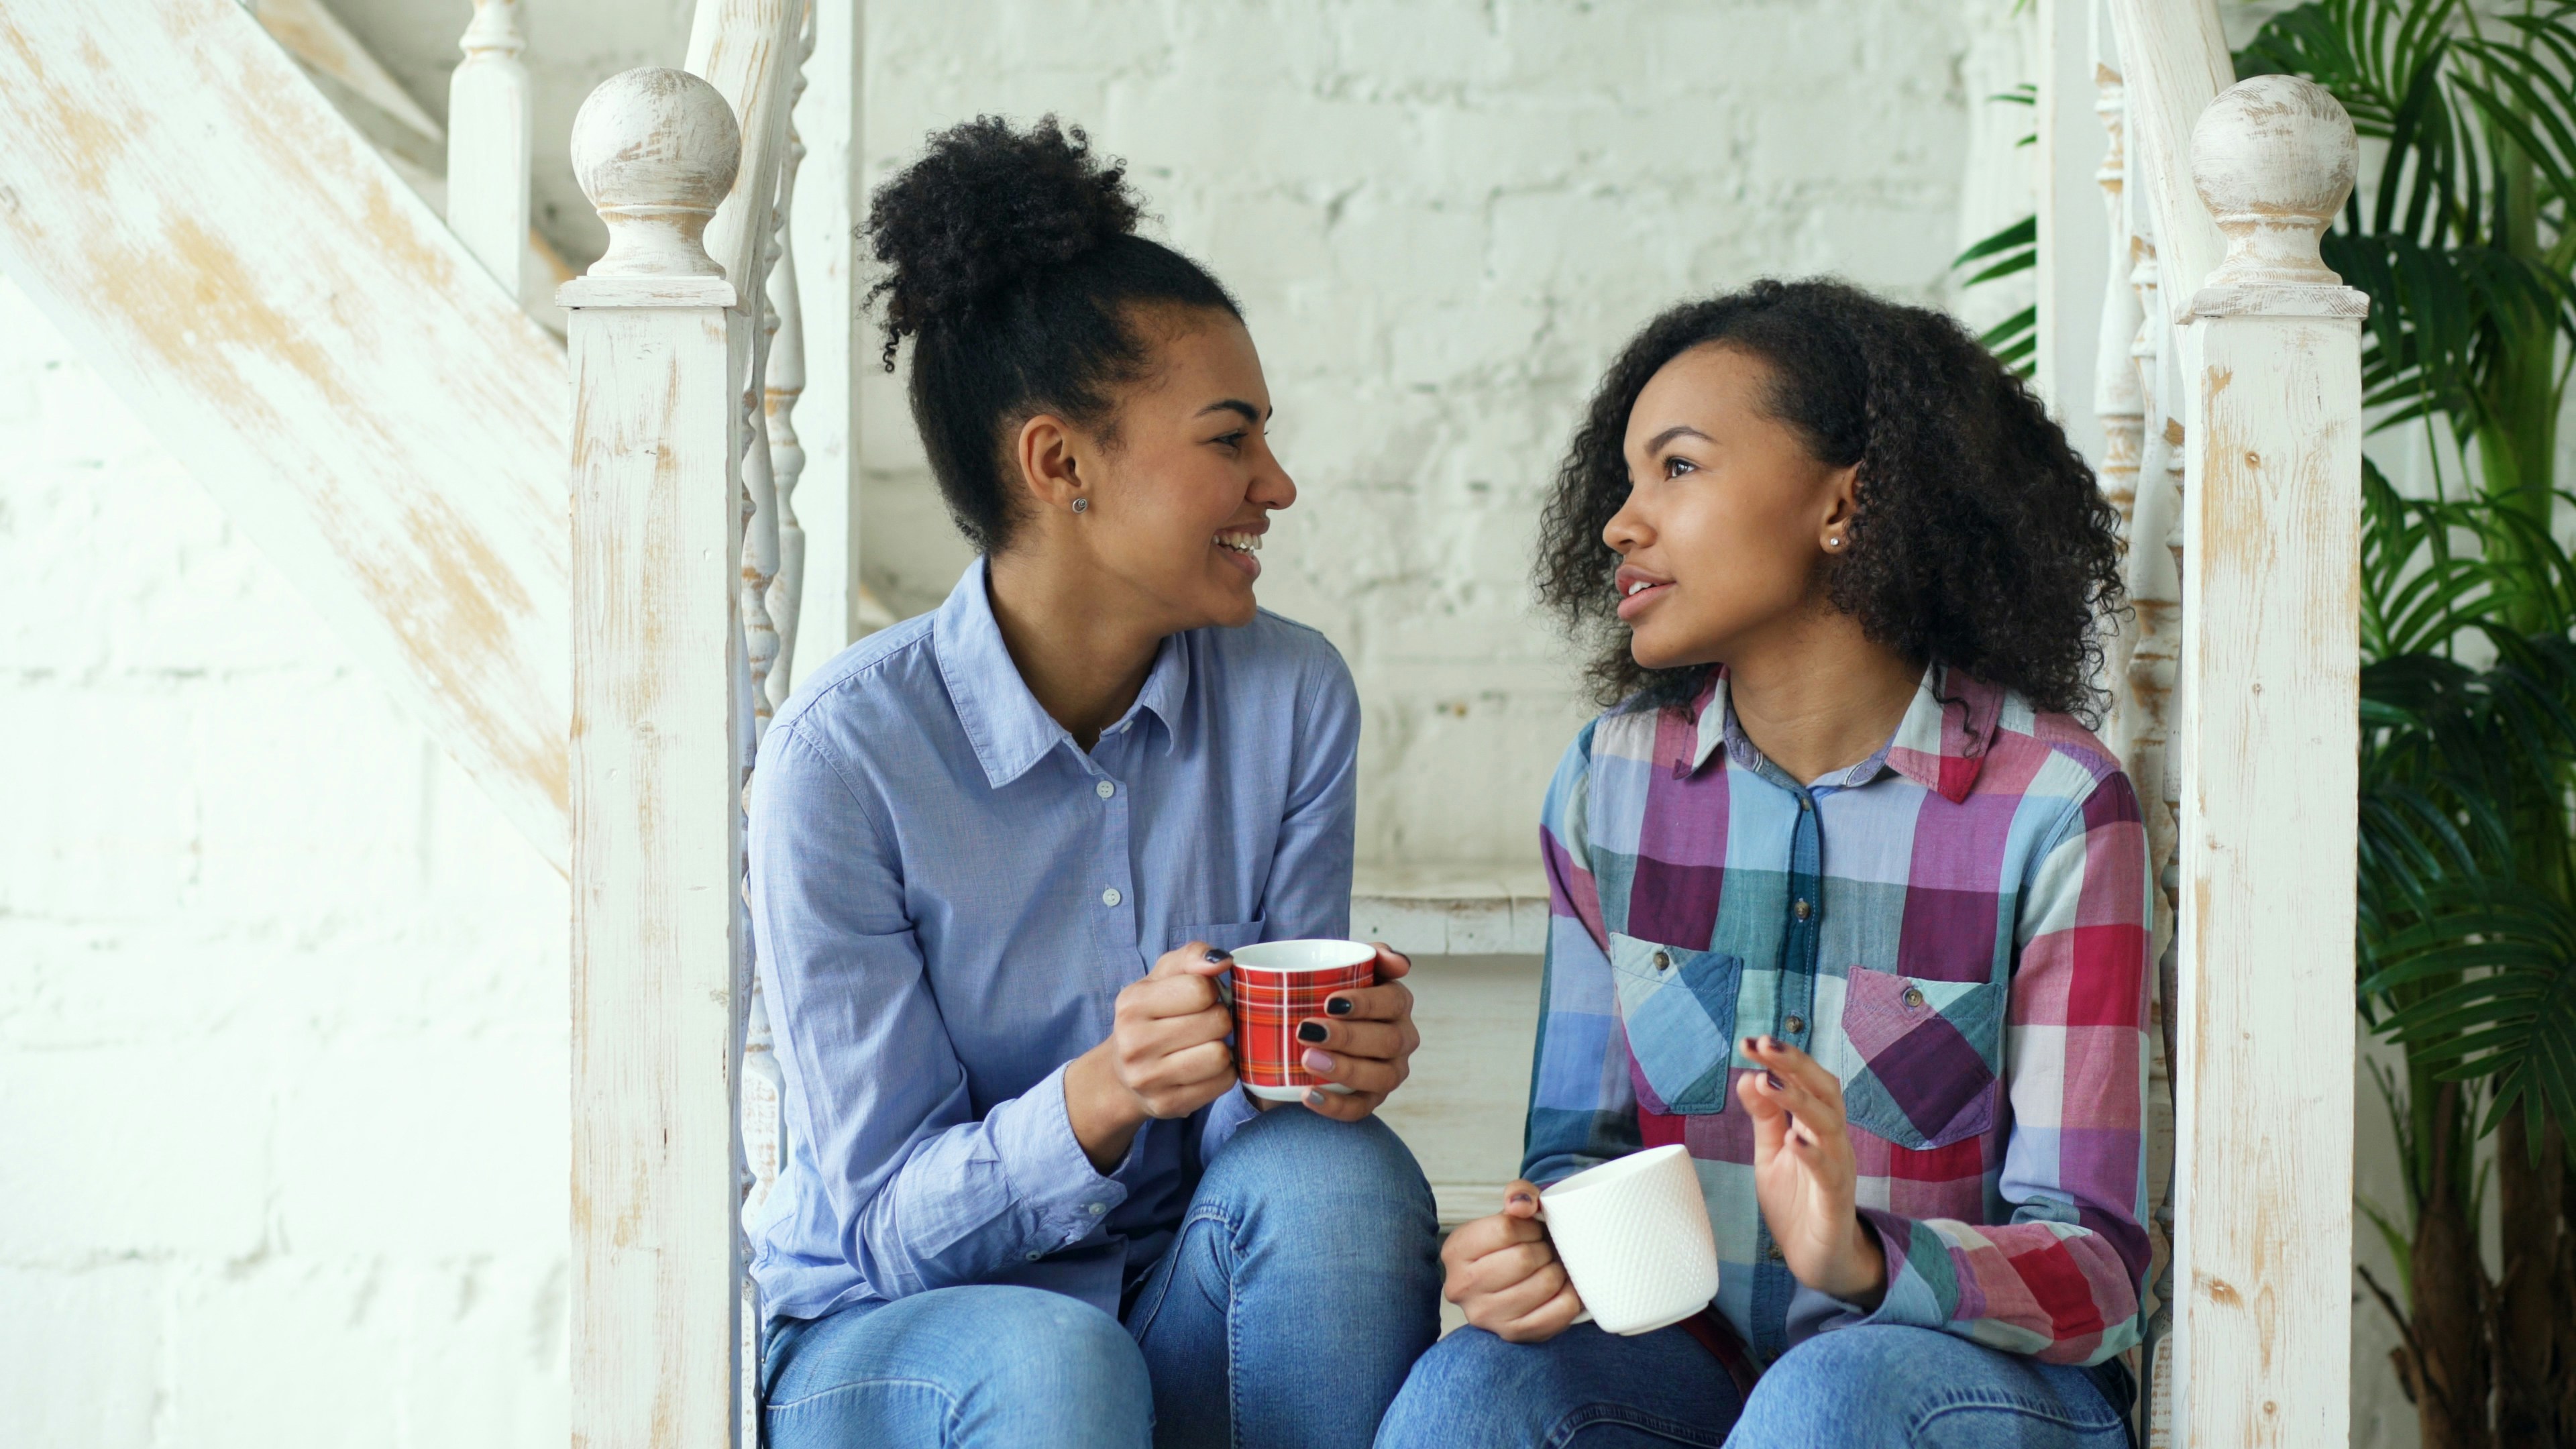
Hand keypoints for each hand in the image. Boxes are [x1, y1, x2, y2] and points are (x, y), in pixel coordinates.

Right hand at [1064, 943, 1236, 1169]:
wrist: (1124, 1073)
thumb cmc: (1152, 1016)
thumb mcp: (1164, 977)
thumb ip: (1193, 956)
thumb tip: (1223, 960)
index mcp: (1132, 1003)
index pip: (1201, 989)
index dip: (1210, 991)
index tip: (1200, 999)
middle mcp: (1134, 1043)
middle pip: (1216, 1022)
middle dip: (1218, 1019)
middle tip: (1203, 1025)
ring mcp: (1149, 1079)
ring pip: (1221, 1055)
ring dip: (1222, 1048)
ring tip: (1204, 1045)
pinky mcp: (1167, 1105)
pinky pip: (1223, 1082)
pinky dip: (1223, 1073)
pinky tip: (1204, 1067)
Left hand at [1291, 943, 1419, 1120]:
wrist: (1302, 1029)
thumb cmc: (1327, 992)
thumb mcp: (1343, 966)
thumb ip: (1369, 955)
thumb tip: (1400, 964)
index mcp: (1397, 1003)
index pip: (1393, 1002)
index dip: (1366, 1003)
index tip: (1330, 1002)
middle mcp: (1401, 1039)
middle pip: (1388, 1041)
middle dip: (1349, 1037)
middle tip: (1307, 1030)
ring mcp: (1389, 1072)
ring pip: (1381, 1077)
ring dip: (1344, 1069)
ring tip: (1307, 1060)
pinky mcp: (1370, 1099)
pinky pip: (1361, 1109)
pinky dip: (1335, 1106)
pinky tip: (1308, 1095)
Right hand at [1442, 1180, 1585, 1342]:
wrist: (1512, 1283)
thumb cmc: (1512, 1244)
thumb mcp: (1509, 1212)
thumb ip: (1518, 1195)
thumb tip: (1524, 1204)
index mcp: (1456, 1250)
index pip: (1505, 1229)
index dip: (1529, 1226)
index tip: (1532, 1231)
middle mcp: (1462, 1287)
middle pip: (1524, 1258)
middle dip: (1543, 1249)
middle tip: (1543, 1251)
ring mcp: (1486, 1315)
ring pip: (1545, 1284)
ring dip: (1557, 1271)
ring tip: (1550, 1268)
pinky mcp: (1512, 1334)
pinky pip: (1560, 1311)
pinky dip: (1570, 1295)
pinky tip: (1562, 1288)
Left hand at [1735, 1034, 1885, 1306]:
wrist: (1819, 1258)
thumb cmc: (1798, 1202)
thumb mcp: (1772, 1155)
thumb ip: (1764, 1118)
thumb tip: (1747, 1076)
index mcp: (1816, 1125)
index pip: (1805, 1080)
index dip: (1781, 1059)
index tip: (1749, 1042)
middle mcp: (1833, 1139)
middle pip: (1824, 1090)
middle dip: (1795, 1063)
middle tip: (1764, 1044)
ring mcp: (1838, 1166)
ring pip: (1828, 1123)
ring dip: (1799, 1099)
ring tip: (1770, 1081)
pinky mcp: (1836, 1198)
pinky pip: (1828, 1171)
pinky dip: (1811, 1152)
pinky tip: (1792, 1138)